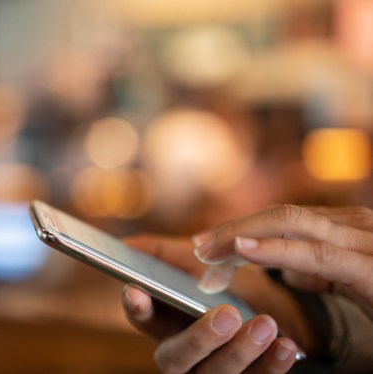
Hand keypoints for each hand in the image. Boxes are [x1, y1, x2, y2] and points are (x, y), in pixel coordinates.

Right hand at [121, 235, 316, 373]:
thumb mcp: (193, 263)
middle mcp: (180, 354)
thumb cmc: (222, 282)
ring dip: (241, 351)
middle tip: (227, 314)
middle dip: (200, 338)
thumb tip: (125, 246)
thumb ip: (162, 254)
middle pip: (176, 357)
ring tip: (265, 324)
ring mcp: (210, 373)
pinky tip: (285, 345)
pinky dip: (271, 365)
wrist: (269, 307)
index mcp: (163, 322)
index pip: (142, 318)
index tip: (136, 290)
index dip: (137, 307)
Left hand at [192, 205, 372, 319]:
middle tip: (198, 246)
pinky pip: (315, 254)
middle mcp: (352, 224)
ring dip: (241, 235)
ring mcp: (363, 241)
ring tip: (208, 249)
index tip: (207, 245)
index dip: (240, 229)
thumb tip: (289, 270)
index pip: (281, 219)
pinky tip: (243, 249)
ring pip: (289, 224)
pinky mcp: (370, 268)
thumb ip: (319, 271)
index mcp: (344, 226)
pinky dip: (274, 249)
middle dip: (233, 229)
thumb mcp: (351, 283)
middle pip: (279, 216)